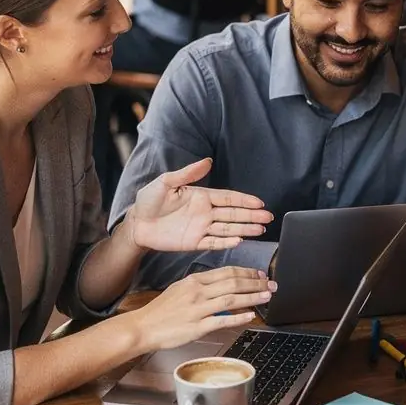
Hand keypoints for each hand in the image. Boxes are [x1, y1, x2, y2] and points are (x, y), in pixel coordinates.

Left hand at [128, 157, 272, 252]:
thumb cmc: (149, 200)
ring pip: (228, 229)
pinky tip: (239, 241)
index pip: (228, 198)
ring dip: (244, 229)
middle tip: (268, 218)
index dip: (244, 200)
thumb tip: (207, 161)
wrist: (137, 224)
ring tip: (261, 230)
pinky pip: (213, 243)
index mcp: (201, 196)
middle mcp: (205, 213)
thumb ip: (187, 173)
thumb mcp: (166, 182)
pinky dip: (226, 243)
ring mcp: (201, 228)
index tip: (260, 203)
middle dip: (251, 216)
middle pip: (233, 214)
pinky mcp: (194, 242)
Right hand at [133, 267, 277, 352]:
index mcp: (194, 281)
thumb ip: (201, 286)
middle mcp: (198, 292)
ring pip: (231, 298)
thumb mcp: (180, 289)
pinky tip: (250, 315)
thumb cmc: (161, 311)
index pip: (226, 272)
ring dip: (252, 296)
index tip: (259, 274)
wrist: (143, 326)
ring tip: (267, 295)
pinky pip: (221, 320)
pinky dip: (238, 317)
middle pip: (233, 282)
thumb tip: (221, 287)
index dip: (246, 272)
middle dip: (255, 282)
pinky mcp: (197, 327)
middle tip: (270, 283)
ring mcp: (198, 309)